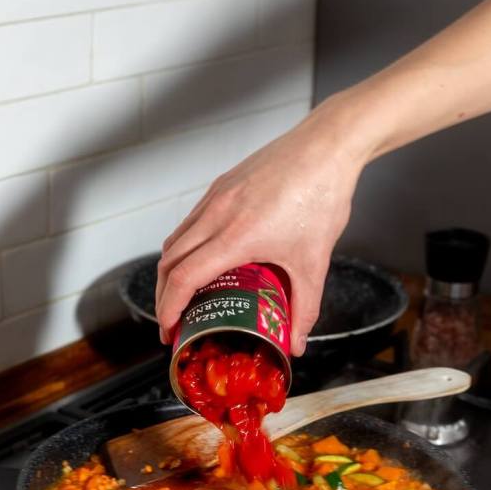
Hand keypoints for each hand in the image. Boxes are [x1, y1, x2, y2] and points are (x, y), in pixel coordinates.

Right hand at [155, 105, 362, 354]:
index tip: (169, 332)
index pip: (183, 278)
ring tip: (181, 297)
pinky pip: (189, 223)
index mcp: (236, 236)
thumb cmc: (322, 196)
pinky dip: (184, 248)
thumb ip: (305, 308)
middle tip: (172, 323)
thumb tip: (298, 343)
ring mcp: (215, 197)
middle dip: (163, 298)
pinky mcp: (221, 186)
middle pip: (168, 262)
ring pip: (174, 241)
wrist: (328, 146)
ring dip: (169, 273)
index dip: (169, 309)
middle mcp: (217, 214)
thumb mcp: (314, 263)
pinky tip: (200, 262)